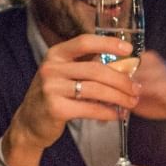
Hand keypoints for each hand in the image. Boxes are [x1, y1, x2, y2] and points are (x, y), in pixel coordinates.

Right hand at [2, 34, 138, 165]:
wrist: (29, 123)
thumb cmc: (54, 96)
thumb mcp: (64, 74)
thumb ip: (86, 66)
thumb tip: (123, 65)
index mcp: (56, 54)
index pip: (85, 42)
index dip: (108, 43)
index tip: (129, 49)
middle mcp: (51, 68)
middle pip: (96, 69)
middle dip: (121, 80)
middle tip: (136, 89)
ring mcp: (51, 88)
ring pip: (96, 90)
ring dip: (119, 97)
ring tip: (131, 103)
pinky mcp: (55, 109)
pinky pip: (89, 108)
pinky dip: (107, 112)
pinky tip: (116, 115)